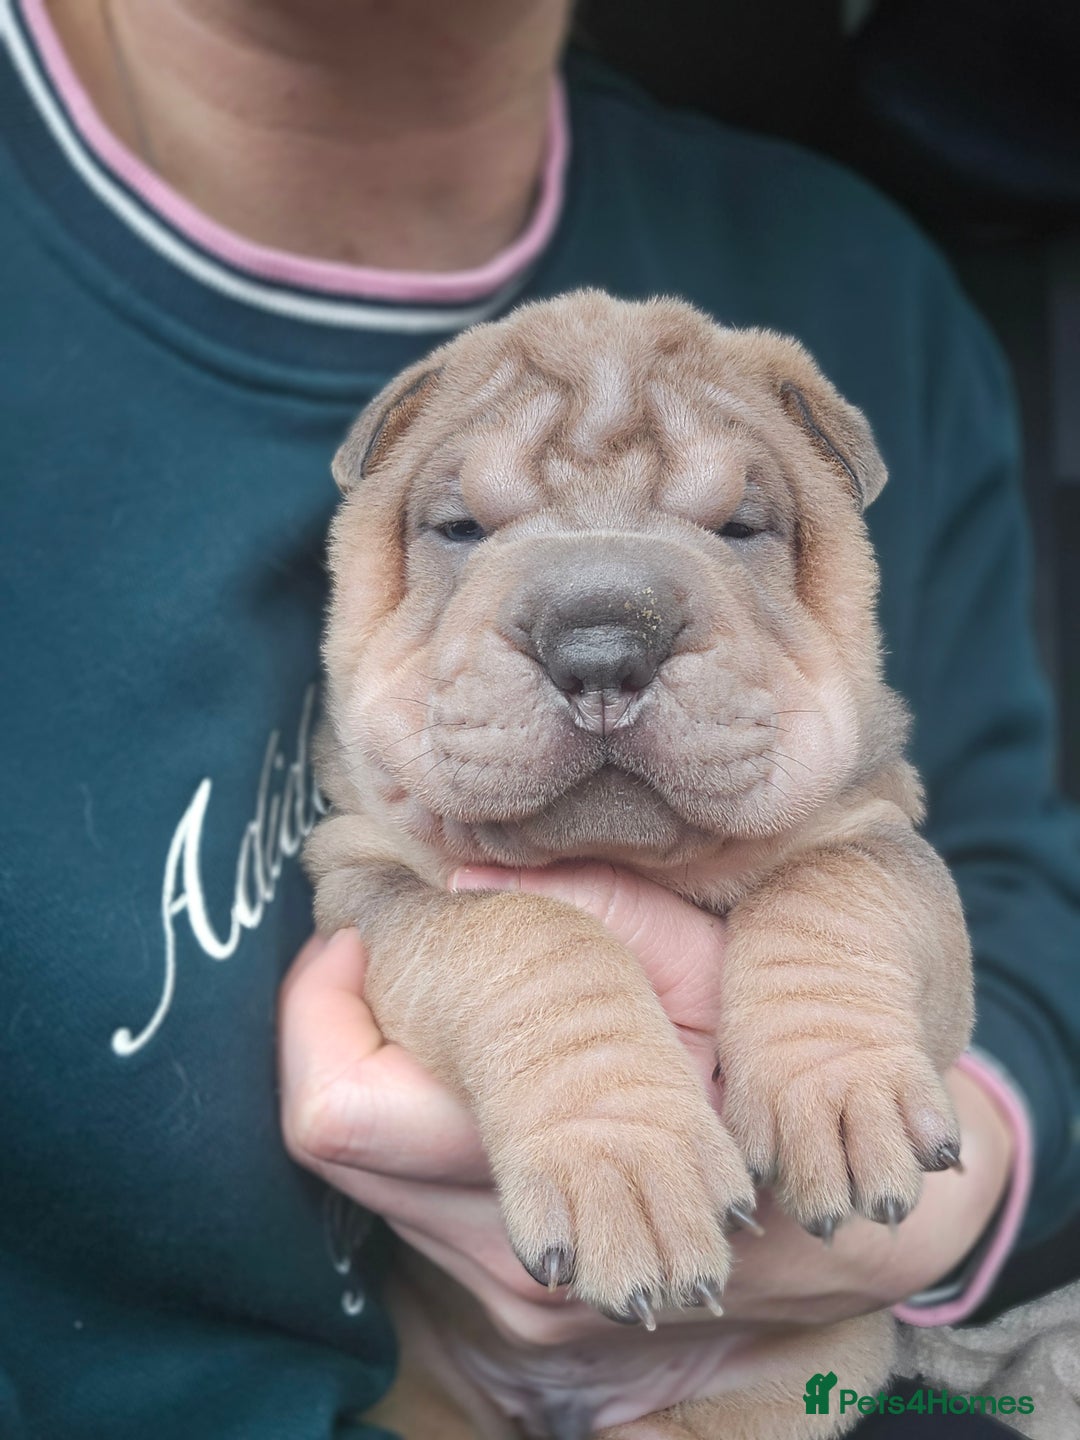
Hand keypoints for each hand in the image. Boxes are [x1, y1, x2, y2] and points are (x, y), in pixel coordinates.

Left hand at [278, 864, 1013, 1395]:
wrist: (860, 1217)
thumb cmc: (784, 1062)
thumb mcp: (709, 966)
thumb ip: (596, 914)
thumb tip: (456, 875)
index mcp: (551, 1150)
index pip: (341, 1110)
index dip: (316, 1008)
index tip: (351, 930)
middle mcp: (513, 1250)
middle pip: (332, 1139)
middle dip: (341, 1023)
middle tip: (387, 942)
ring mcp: (517, 1285)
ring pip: (365, 1173)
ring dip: (382, 1068)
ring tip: (451, 994)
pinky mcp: (525, 1293)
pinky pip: (413, 1194)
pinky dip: (420, 1114)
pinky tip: (484, 1060)